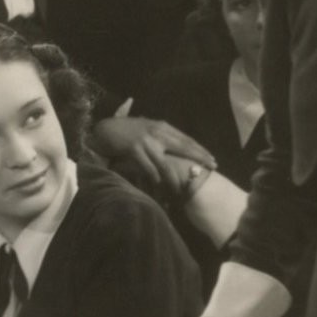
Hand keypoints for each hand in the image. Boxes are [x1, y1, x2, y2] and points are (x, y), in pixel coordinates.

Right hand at [92, 114, 217, 193]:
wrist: (105, 129)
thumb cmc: (126, 130)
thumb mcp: (147, 129)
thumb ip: (161, 135)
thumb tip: (176, 145)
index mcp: (162, 127)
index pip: (186, 139)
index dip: (199, 149)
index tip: (211, 158)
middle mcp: (157, 132)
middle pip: (183, 147)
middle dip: (198, 158)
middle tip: (212, 167)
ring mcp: (146, 141)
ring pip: (165, 163)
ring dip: (174, 177)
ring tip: (182, 188)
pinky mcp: (134, 149)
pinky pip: (148, 167)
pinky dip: (154, 177)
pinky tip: (159, 185)